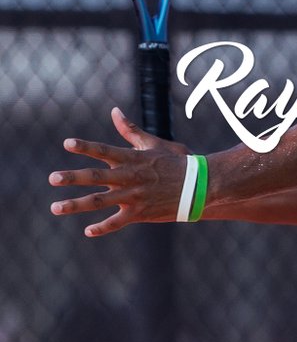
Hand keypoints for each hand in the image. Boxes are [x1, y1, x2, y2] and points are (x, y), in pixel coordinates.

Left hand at [49, 107, 190, 236]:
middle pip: (97, 177)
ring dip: (76, 205)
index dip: (86, 146)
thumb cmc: (176, 162)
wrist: (200, 185)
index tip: (67, 143)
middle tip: (52, 178)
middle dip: (73, 177)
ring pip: (100, 201)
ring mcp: (134, 196)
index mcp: (133, 159)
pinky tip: (88, 230)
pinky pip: (117, 222)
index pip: (105, 151)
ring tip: (56, 207)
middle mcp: (130, 177)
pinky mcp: (140, 213)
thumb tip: (114, 111)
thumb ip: (130, 130)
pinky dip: (103, 227)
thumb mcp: (154, 144)